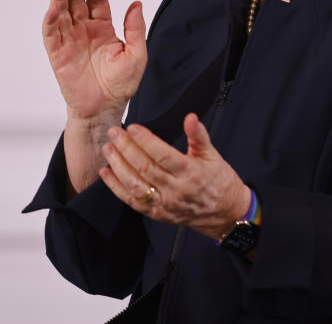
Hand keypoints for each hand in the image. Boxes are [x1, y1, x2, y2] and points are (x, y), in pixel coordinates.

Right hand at [42, 0, 147, 121]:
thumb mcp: (136, 54)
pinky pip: (51, 34)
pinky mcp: (57, 54)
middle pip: (77, 2)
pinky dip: (50, 20)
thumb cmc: (122, 84)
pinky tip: (54, 8)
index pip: (99, 1)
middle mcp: (85, 30)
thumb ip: (135, 29)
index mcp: (103, 28)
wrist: (105, 108)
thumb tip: (136, 3)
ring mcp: (70, 40)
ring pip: (62, 13)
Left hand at [99, 114, 250, 240]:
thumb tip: (190, 117)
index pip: (163, 155)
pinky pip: (133, 201)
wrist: (225, 213)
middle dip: (126, 149)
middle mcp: (177, 190)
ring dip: (118, 166)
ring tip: (108, 149)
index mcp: (192, 173)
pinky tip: (106, 173)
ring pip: (136, 185)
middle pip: (146, 168)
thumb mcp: (213, 156)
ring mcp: (165, 205)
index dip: (146, 141)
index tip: (133, 127)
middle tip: (114, 132)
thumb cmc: (219, 181)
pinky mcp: (157, 214)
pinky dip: (116, 188)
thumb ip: (199, 136)